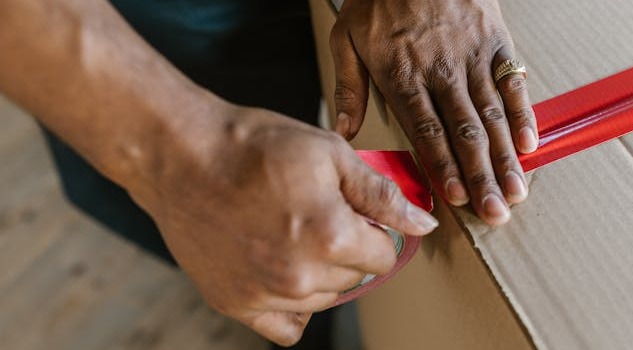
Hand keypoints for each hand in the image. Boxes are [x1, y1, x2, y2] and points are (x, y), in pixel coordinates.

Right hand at [127, 106, 437, 345]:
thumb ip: (381, 194)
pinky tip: (285, 273)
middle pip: (356, 277)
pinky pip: (286, 327)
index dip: (376, 230)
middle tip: (320, 215)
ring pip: (325, 299)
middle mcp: (301, 276)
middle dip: (350, 248)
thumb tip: (422, 224)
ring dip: (323, 273)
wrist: (181, 155)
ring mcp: (266, 295)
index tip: (357, 214)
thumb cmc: (254, 146)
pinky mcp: (235, 303)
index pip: (385, 255)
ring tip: (295, 234)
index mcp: (332, 238)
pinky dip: (294, 306)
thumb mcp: (330, 153)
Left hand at [331, 0, 537, 225]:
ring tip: (516, 191)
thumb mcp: (348, 37)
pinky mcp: (495, 42)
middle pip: (464, 132)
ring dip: (505, 157)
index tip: (456, 198)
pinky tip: (530, 145)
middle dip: (481, 176)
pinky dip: (524, 114)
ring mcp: (472, 57)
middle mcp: (441, 72)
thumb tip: (344, 132)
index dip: (443, 166)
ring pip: (491, 115)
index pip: (426, 131)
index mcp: (403, 75)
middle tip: (496, 211)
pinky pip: (512, 82)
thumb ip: (348, 86)